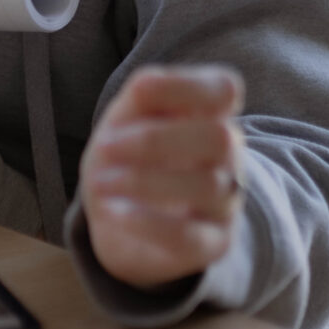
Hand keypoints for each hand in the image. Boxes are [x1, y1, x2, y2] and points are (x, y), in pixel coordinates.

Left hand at [80, 65, 244, 288]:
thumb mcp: (126, 117)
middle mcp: (229, 156)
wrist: (121, 216)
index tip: (137, 94)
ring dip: (143, 181)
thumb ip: (141, 95)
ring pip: (208, 186)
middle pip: (219, 137)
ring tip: (99, 183)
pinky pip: (189, 235)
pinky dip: (144, 221)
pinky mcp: (212, 244)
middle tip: (103, 148)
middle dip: (154, 140)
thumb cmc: (128, 155)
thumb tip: (145, 84)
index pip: (225, 89)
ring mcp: (226, 202)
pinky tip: (112, 211)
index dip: (185, 85)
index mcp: (211, 115)